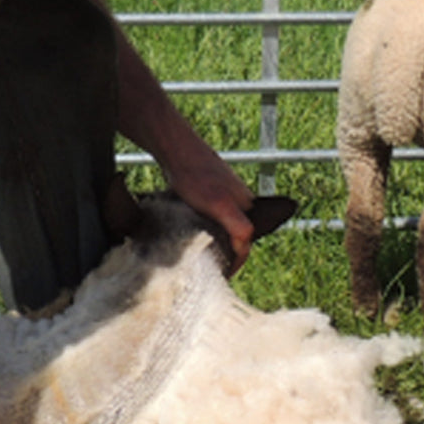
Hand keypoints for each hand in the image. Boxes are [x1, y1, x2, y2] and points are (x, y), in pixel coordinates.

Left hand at [161, 132, 254, 272]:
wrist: (177, 149)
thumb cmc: (196, 177)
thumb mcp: (220, 206)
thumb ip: (239, 226)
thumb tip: (246, 247)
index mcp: (247, 207)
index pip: (247, 244)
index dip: (236, 262)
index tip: (223, 274)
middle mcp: (241, 201)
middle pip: (239, 236)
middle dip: (228, 252)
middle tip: (212, 266)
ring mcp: (227, 196)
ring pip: (226, 227)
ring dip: (218, 241)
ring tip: (203, 252)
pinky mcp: (212, 193)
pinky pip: (214, 217)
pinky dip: (208, 228)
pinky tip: (194, 230)